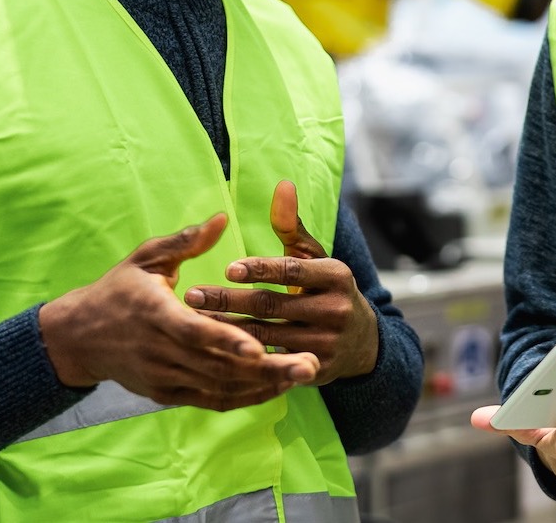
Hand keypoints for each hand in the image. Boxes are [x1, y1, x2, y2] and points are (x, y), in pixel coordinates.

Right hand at [38, 213, 319, 410]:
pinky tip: (275, 387)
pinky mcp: (167, 393)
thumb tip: (222, 218)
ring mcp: (164, 377)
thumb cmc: (118, 288)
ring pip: (219, 387)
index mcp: (154, 314)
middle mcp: (159, 352)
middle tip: (309, 364)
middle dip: (266, 368)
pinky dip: (244, 396)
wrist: (79, 337)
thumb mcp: (146, 257)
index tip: (261, 346)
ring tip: (304, 375)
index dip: (228, 340)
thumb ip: (185, 241)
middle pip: (217, 366)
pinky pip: (211, 399)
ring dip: (263, 385)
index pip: (194, 332)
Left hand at [184, 180, 379, 384]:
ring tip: (193, 320)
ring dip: (227, 328)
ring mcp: (326, 343)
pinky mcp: (315, 370)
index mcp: (336, 275)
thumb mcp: (315, 257)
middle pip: (273, 304)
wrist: (362, 343)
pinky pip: (270, 362)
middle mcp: (335, 309)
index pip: (293, 269)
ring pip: (266, 335)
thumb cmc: (328, 288)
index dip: (260, 269)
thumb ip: (292, 225)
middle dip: (229, 300)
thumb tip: (282, 185)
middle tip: (192, 295)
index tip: (228, 267)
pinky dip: (242, 355)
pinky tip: (215, 348)